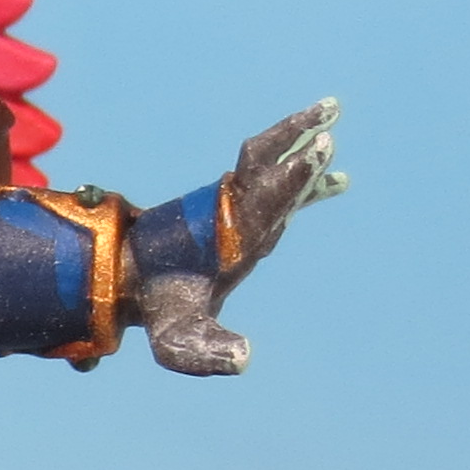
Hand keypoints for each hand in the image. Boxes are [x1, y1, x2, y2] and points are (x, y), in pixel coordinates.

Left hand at [143, 104, 347, 374]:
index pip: (264, 199)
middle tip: (329, 112)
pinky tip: (342, 178)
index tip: (319, 148)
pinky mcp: (240, 214)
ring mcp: (236, 210)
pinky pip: (276, 185)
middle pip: (263, 163)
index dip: (293, 175)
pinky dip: (305, 177)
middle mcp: (232, 215)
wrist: (128, 281)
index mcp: (227, 237)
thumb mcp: (178, 339)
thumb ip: (206, 351)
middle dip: (294, 137)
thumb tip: (244, 359)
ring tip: (332, 110)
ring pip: (267, 161)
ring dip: (297, 135)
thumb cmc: (158, 309)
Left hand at [227, 98, 347, 252]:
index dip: (312, 117)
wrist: (222, 253)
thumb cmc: (245, 219)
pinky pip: (301, 189)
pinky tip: (342, 182)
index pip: (289, 129)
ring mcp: (266, 187)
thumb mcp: (277, 191)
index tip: (332, 105)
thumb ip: (302, 167)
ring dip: (318, 155)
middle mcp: (261, 168)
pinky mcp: (271, 207)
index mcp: (258, 156)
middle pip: (291, 140)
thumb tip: (327, 141)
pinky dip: (320, 183)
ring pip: (298, 164)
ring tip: (335, 145)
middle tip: (333, 108)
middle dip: (312, 127)